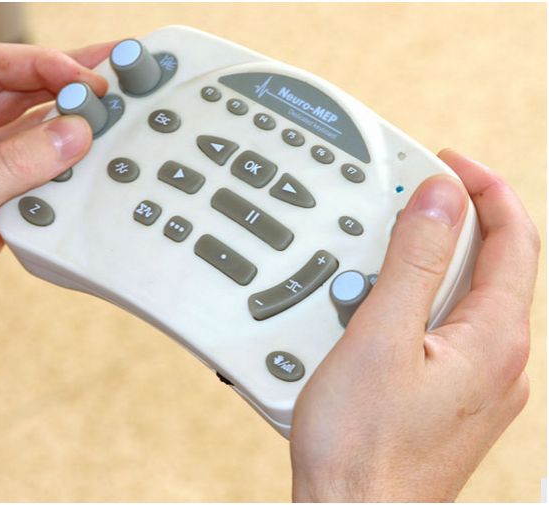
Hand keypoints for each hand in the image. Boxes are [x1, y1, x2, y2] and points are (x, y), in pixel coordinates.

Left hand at [0, 41, 113, 442]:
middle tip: (112, 80)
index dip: (36, 65)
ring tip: (111, 116)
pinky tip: (89, 167)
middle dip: (60, 86)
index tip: (84, 77)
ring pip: (25, 136)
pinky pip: (32, 178)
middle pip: (9, 95)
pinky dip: (61, 174)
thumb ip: (14, 167)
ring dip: (65, 128)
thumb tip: (75, 132)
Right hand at [290, 150, 538, 500]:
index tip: (449, 163)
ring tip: (374, 262)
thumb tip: (441, 200)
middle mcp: (498, 363)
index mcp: (494, 340)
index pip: (515, 239)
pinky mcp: (448, 399)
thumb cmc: (361, 445)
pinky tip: (373, 315)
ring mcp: (476, 384)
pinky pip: (442, 331)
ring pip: (461, 300)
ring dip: (424, 266)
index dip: (486, 189)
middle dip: (448, 225)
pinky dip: (413, 304)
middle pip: (491, 266)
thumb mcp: (381, 337)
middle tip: (403, 203)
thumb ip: (414, 262)